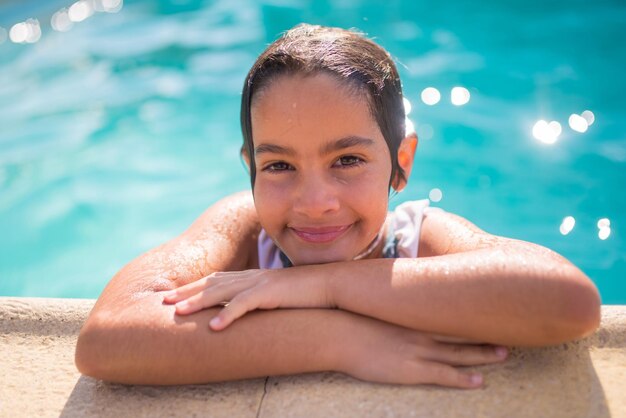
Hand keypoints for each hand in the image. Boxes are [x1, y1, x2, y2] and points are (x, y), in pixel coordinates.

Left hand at [162, 268, 331, 330]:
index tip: (173, 296)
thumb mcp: (276, 295)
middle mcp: (251, 276)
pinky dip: (228, 315)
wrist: (328, 283)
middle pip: (211, 284)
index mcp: (251, 276)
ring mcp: (259, 283)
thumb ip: (259, 299)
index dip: (192, 288)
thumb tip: (244, 311)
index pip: (215, 280)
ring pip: (222, 292)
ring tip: (178, 313)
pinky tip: (214, 328)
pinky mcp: (270, 293)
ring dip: (198, 303)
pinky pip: (244, 305)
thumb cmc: (304, 292)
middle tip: (164, 302)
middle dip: (186, 293)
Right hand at [337, 313, 507, 388]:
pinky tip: (479, 382)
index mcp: (411, 312)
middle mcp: (421, 329)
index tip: (489, 304)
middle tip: (510, 329)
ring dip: (482, 354)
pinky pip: (444, 375)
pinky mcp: (411, 370)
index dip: (470, 309)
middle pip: (461, 330)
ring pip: (459, 352)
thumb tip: (392, 291)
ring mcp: (418, 350)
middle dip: (485, 330)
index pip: (449, 308)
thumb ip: (387, 299)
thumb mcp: (372, 302)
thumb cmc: (350, 317)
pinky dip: (463, 379)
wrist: (337, 333)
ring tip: (504, 354)